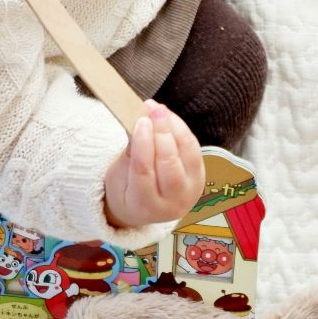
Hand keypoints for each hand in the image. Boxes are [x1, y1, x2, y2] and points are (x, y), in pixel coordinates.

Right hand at [104, 101, 202, 230]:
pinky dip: (183, 132)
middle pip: (169, 164)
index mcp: (143, 205)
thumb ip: (129, 153)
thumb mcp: (117, 176)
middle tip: (154, 110)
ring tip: (162, 111)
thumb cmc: (126, 190)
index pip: (144, 171)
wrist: (144, 208)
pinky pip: (194, 152)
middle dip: (162, 133)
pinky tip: (171, 119)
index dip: (143, 144)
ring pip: (187, 156)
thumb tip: (140, 123)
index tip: (141, 121)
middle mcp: (171, 204)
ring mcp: (190, 193)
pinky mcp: (200, 180)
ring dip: (176, 129)